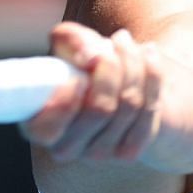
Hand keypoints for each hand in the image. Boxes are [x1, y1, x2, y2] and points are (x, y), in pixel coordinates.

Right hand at [21, 22, 163, 162]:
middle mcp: (65, 148)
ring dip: (134, 62)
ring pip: (128, 105)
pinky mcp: (129, 153)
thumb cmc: (81, 62)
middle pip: (100, 108)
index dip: (65, 100)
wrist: (116, 81)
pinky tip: (149, 54)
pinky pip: (149, 110)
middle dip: (113, 65)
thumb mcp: (68, 43)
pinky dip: (153, 75)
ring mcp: (98, 154)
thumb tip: (91, 59)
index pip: (46, 128)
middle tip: (117, 37)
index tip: (81, 69)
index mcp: (39, 127)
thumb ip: (71, 40)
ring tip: (128, 41)